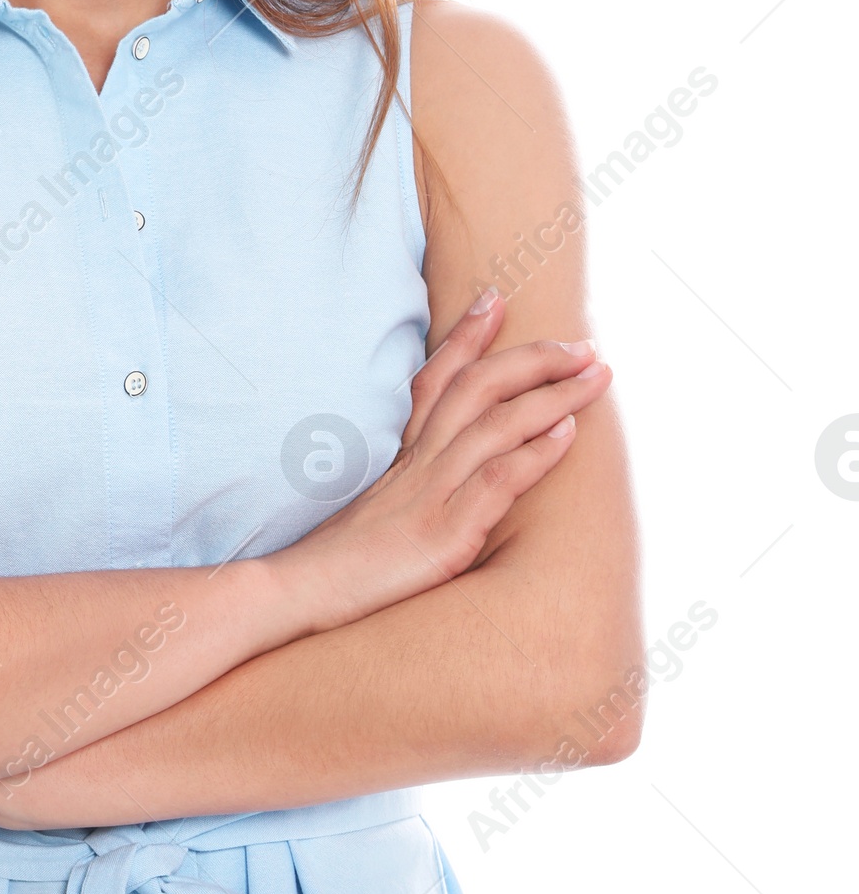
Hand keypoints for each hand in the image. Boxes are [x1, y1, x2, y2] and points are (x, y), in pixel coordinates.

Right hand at [270, 288, 610, 628]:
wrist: (298, 594)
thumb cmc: (335, 566)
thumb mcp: (372, 516)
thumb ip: (402, 494)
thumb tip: (425, 490)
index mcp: (401, 458)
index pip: (436, 380)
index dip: (466, 337)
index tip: (495, 299)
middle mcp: (417, 465)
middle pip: (475, 388)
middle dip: (531, 359)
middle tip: (580, 343)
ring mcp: (430, 495)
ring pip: (496, 425)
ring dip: (552, 395)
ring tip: (595, 375)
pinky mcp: (442, 533)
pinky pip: (494, 481)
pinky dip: (534, 454)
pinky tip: (567, 435)